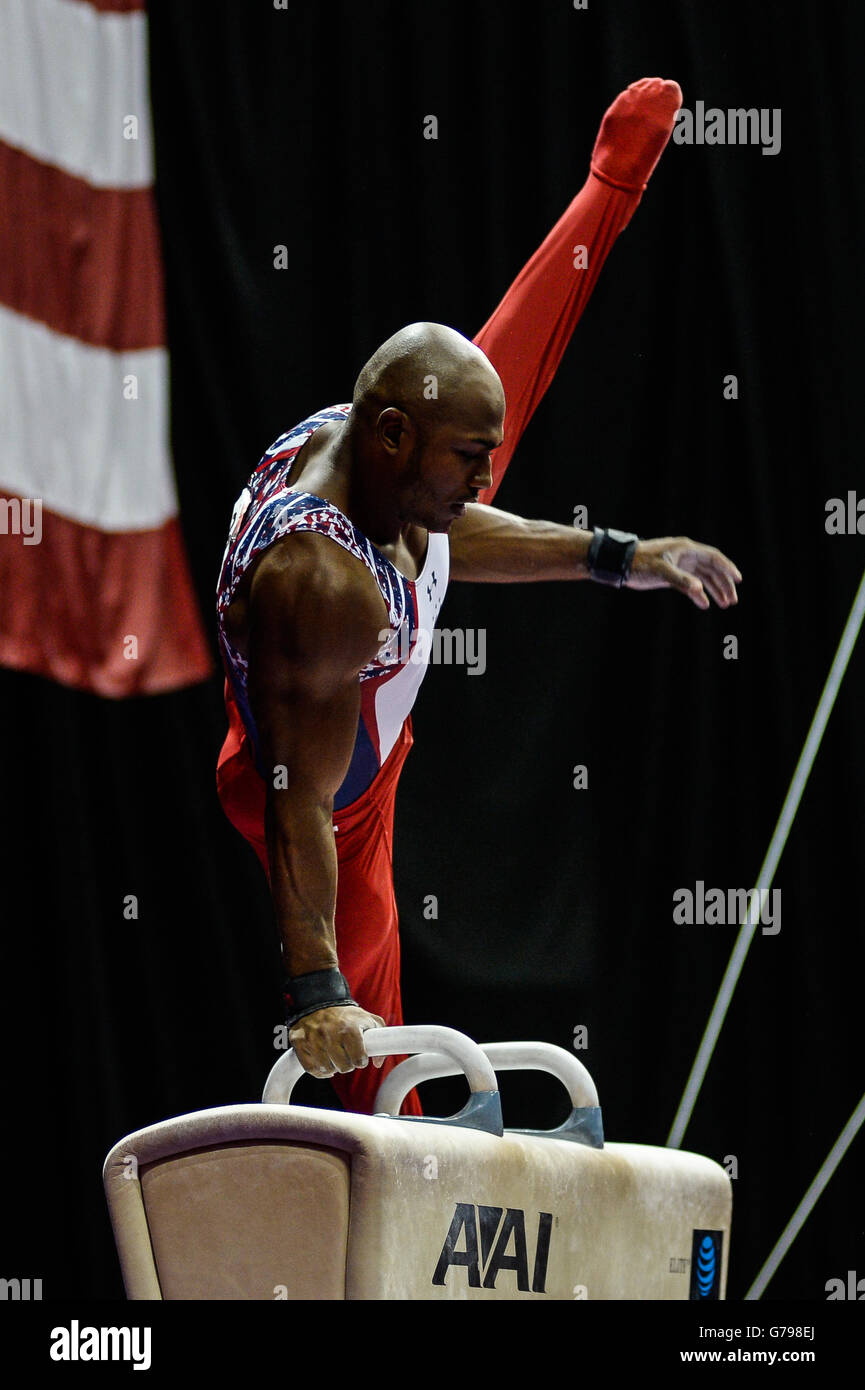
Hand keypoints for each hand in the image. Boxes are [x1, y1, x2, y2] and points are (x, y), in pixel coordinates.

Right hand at [289, 1004, 386, 1078]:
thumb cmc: (345, 1014)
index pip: (358, 1059)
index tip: (359, 1057)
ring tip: (335, 1058)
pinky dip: (318, 1071)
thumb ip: (381, 1038)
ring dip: (332, 1067)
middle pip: (343, 1067)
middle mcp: (330, 1033)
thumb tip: (378, 1062)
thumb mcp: (368, 1019)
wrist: (319, 1000)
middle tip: (346, 1056)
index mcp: (349, 1029)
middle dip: (347, 1064)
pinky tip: (323, 1064)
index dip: (361, 1061)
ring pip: (326, 1069)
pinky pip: (310, 1068)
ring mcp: (313, 1038)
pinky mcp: (299, 1041)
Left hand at [624, 537, 741, 609]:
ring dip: (714, 590)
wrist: (620, 563)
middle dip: (723, 584)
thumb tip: (699, 589)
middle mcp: (686, 556)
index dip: (727, 568)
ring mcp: (680, 565)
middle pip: (712, 569)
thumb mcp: (661, 572)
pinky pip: (691, 584)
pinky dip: (698, 593)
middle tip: (733, 600)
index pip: (713, 557)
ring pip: (703, 577)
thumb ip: (681, 581)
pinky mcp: (673, 574)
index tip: (738, 580)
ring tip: (725, 604)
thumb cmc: (640, 563)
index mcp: (686, 549)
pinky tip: (704, 604)